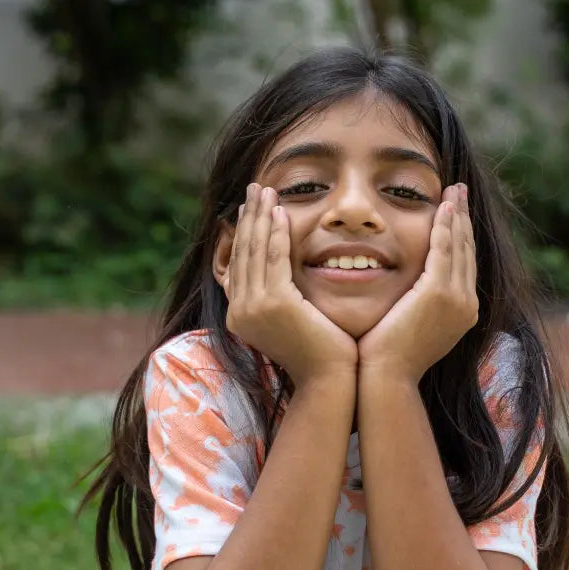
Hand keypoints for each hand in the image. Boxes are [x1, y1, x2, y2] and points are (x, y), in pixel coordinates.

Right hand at [224, 183, 356, 385]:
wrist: (329, 381)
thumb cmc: (320, 356)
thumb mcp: (293, 323)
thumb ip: (282, 300)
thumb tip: (284, 281)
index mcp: (240, 317)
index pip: (238, 265)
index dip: (244, 234)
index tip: (250, 209)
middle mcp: (239, 312)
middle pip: (242, 253)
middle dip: (248, 217)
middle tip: (254, 188)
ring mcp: (253, 308)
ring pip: (254, 251)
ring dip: (260, 216)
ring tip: (265, 190)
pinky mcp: (274, 304)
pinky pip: (273, 259)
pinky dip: (276, 233)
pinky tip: (281, 212)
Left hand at [358, 183, 477, 382]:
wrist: (386, 378)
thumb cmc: (388, 359)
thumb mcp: (410, 327)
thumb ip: (416, 307)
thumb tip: (408, 295)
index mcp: (462, 313)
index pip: (463, 265)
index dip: (461, 235)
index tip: (456, 212)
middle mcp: (467, 304)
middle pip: (468, 251)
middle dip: (464, 218)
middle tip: (460, 190)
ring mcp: (456, 299)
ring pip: (459, 246)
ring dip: (457, 214)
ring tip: (455, 189)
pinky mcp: (438, 293)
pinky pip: (444, 250)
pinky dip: (444, 226)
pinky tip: (442, 206)